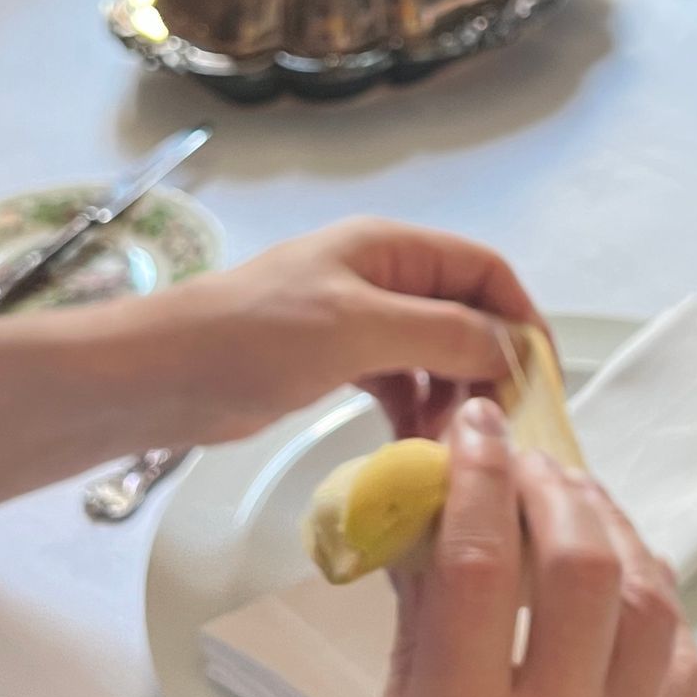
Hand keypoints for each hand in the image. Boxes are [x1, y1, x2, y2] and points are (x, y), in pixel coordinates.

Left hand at [162, 219, 544, 444]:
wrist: (158, 375)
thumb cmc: (253, 338)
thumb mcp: (358, 329)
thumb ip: (443, 332)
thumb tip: (510, 349)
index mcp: (389, 248)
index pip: (485, 271)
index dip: (520, 320)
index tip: (538, 383)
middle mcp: (378, 277)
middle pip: (464, 314)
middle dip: (486, 367)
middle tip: (494, 431)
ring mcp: (354, 320)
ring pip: (432, 354)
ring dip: (450, 397)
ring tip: (448, 448)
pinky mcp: (331, 362)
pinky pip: (397, 381)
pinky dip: (413, 410)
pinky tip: (413, 446)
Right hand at [350, 399, 696, 696]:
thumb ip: (411, 662)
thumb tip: (419, 555)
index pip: (471, 567)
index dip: (470, 479)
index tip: (466, 430)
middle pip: (578, 562)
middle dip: (551, 485)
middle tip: (523, 455)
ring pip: (647, 597)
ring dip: (612, 528)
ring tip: (574, 499)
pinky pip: (682, 658)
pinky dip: (654, 600)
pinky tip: (622, 581)